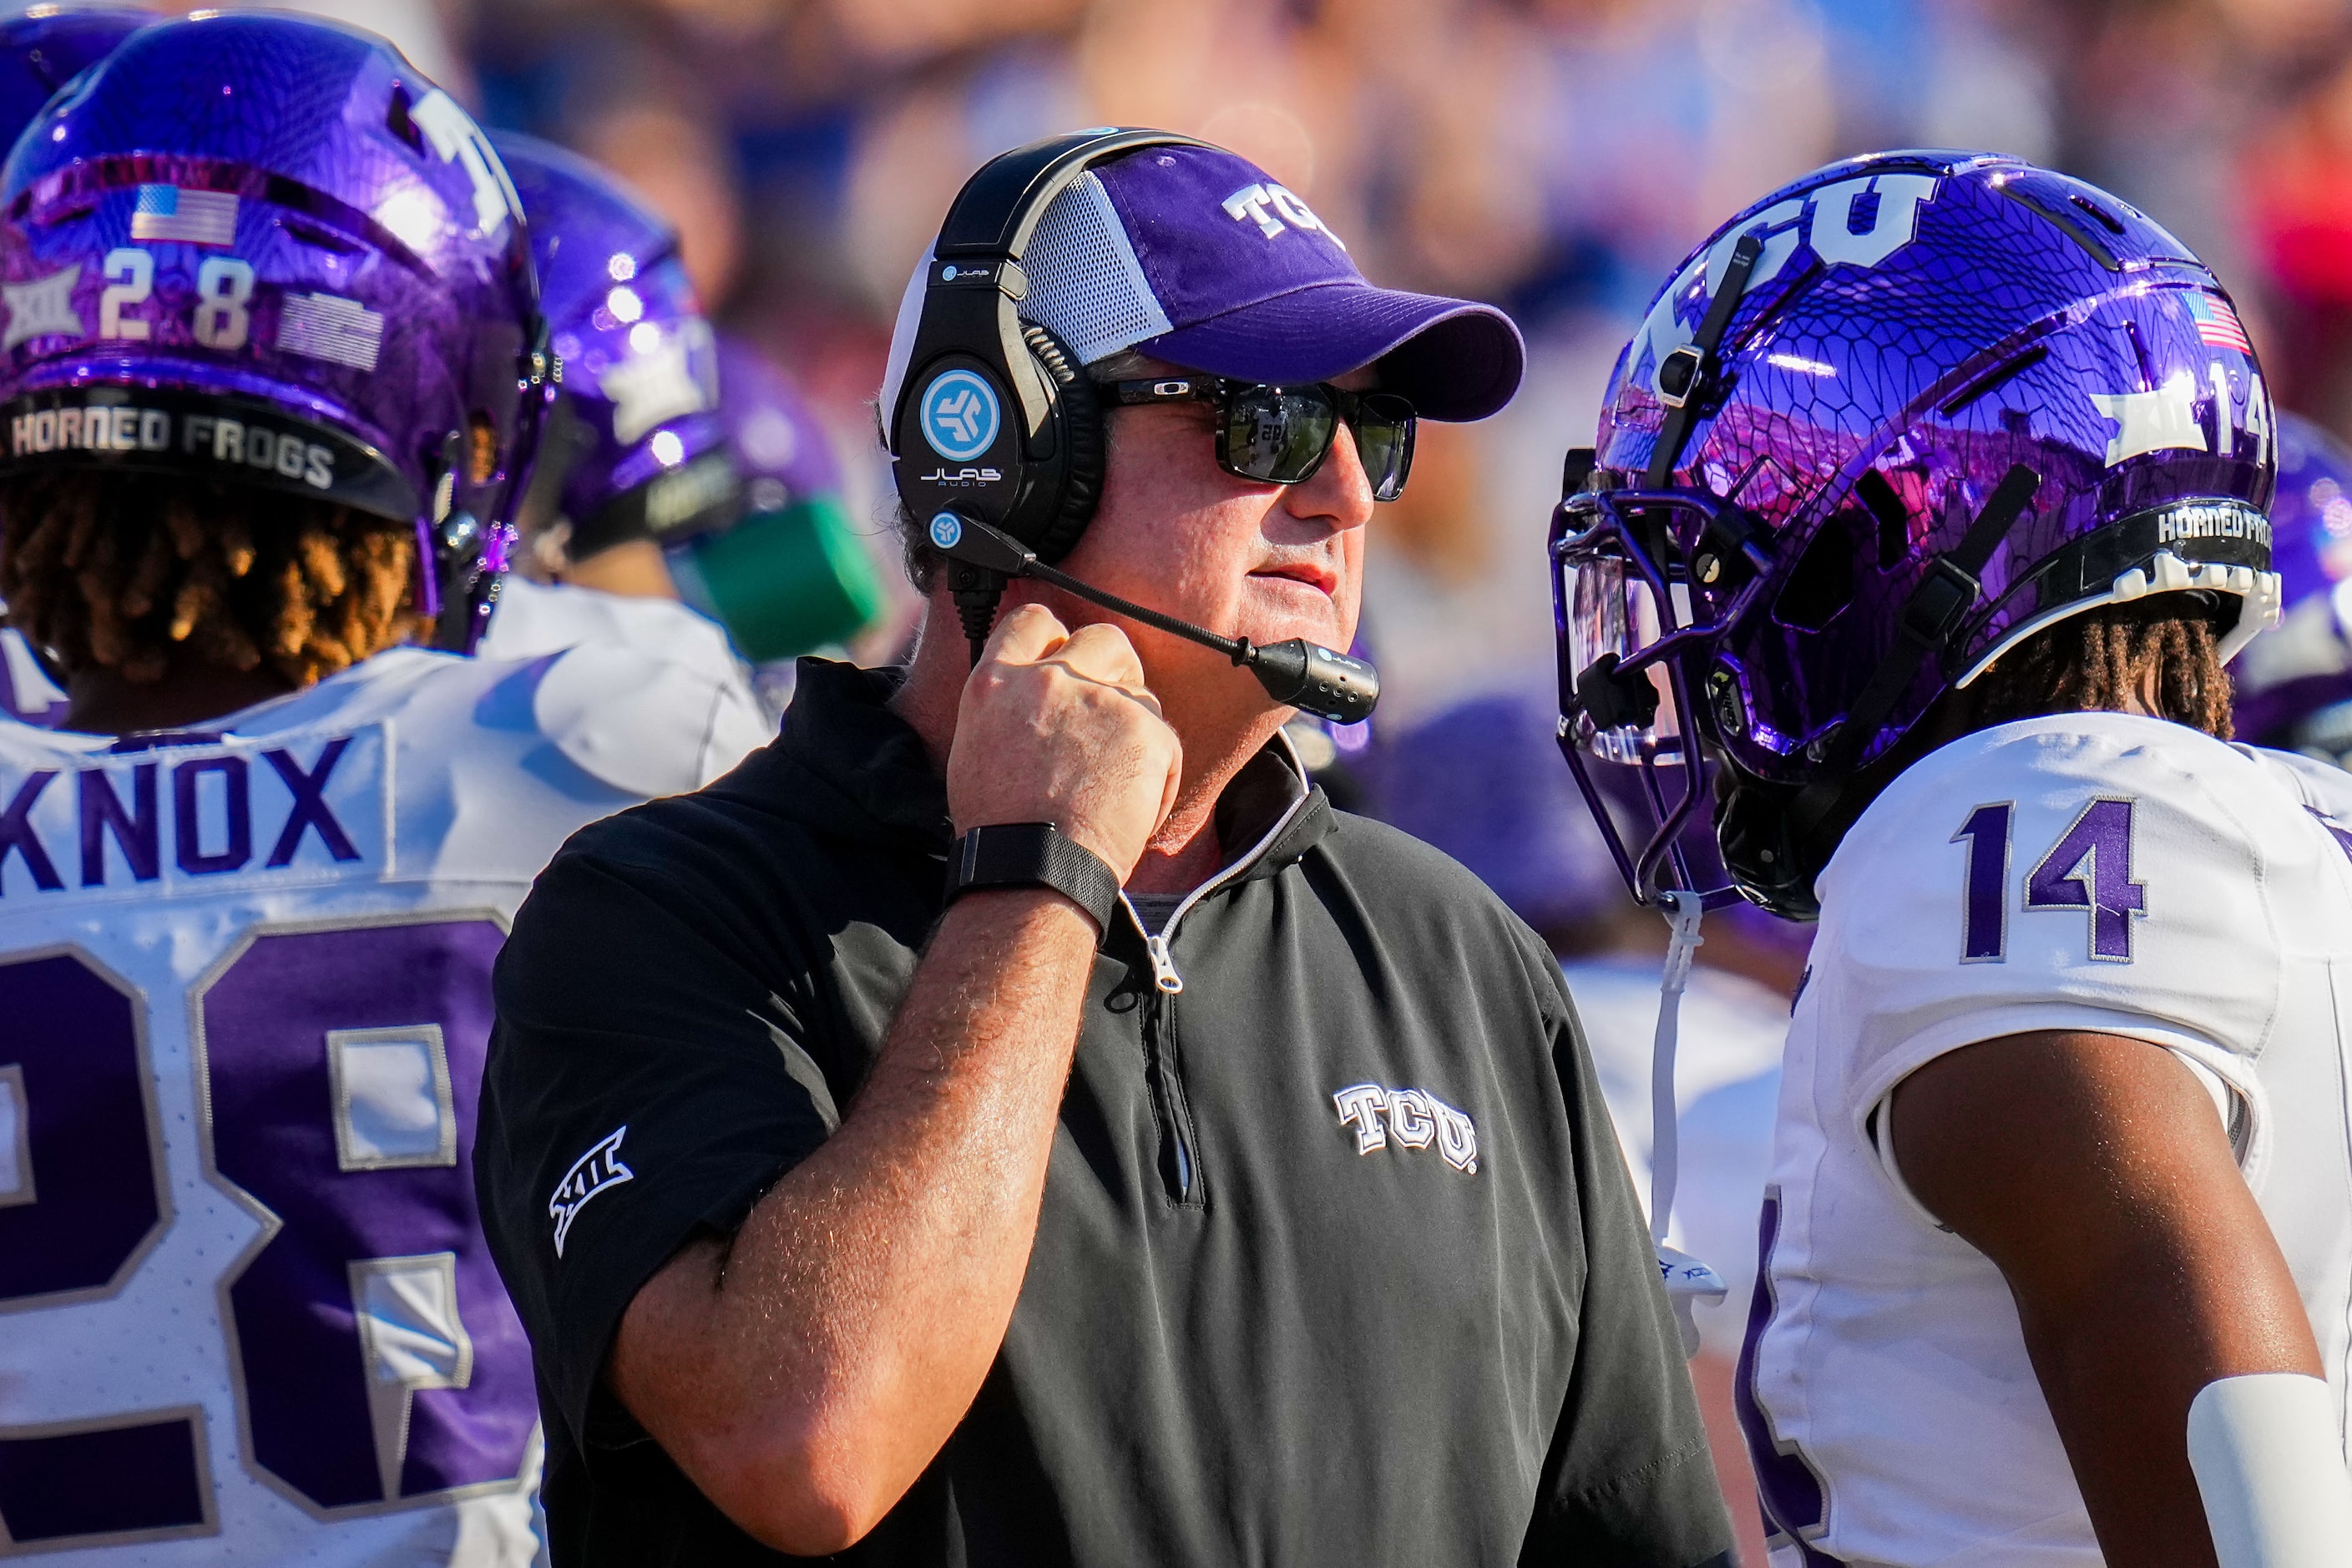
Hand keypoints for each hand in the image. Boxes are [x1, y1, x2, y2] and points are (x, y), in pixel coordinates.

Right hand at [946, 604, 1181, 882]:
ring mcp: (1100, 700)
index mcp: (996, 683)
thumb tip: (1026, 701)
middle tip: (1107, 715)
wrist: (1035, 869)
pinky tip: (1132, 807)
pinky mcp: (1145, 728)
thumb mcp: (975, 750)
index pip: (1032, 621)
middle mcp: (1048, 680)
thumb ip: (1006, 709)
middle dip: (1114, 668)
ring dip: (1135, 726)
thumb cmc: (1001, 831)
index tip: (1064, 659)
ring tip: (1114, 781)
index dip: (1056, 638)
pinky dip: (1158, 772)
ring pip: (1140, 691)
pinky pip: (1165, 738)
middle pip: (1102, 638)